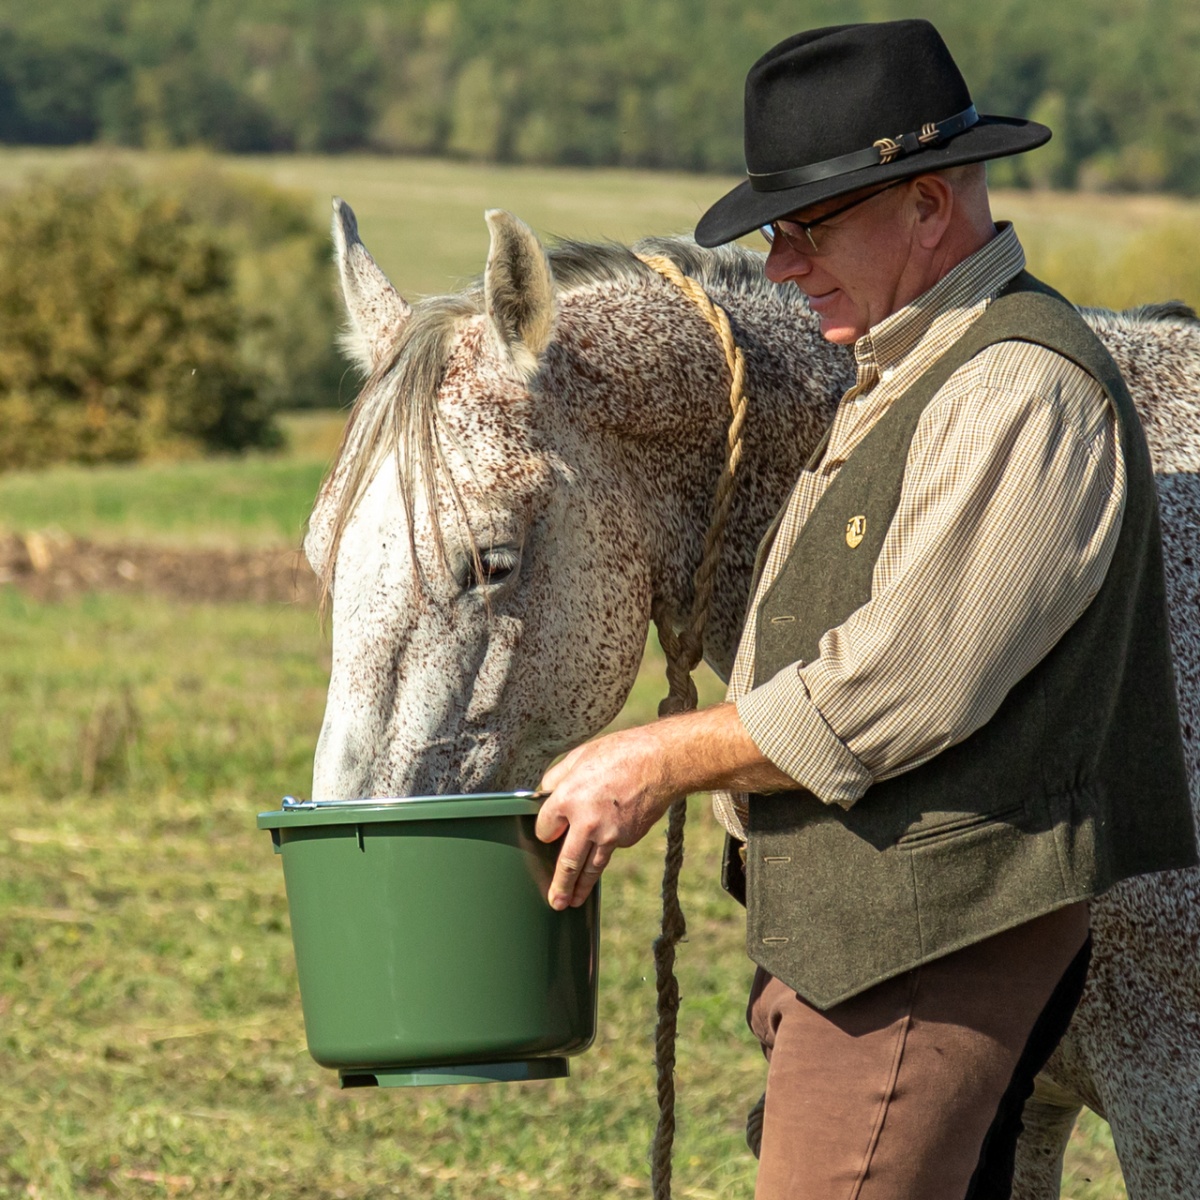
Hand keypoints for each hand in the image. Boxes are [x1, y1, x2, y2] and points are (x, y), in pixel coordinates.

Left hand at [534, 724, 679, 910]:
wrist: (661, 762)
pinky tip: (607, 847)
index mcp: (567, 799)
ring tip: (573, 902)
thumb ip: (557, 778)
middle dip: (559, 885)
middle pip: (567, 862)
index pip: (545, 828)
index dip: (545, 830)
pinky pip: (611, 848)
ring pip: (591, 867)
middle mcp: (586, 823)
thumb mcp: (579, 756)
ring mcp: (609, 835)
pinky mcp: (628, 839)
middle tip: (555, 902)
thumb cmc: (619, 753)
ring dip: (581, 887)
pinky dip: (606, 850)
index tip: (548, 833)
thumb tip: (544, 794)